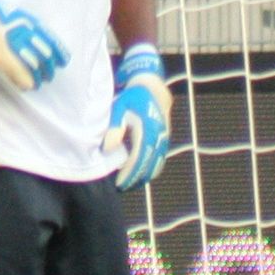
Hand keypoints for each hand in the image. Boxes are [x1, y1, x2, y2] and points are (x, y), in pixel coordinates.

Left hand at [103, 44, 171, 189]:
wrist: (152, 87)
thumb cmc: (131, 98)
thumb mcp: (118, 110)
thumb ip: (114, 129)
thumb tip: (108, 149)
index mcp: (146, 131)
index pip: (137, 159)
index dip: (129, 173)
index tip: (119, 183)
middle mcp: (158, 137)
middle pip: (147, 165)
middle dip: (136, 178)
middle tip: (124, 188)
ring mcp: (164, 138)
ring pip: (157, 163)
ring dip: (145, 175)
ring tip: (132, 184)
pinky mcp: (166, 137)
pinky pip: (161, 157)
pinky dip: (153, 168)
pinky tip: (144, 174)